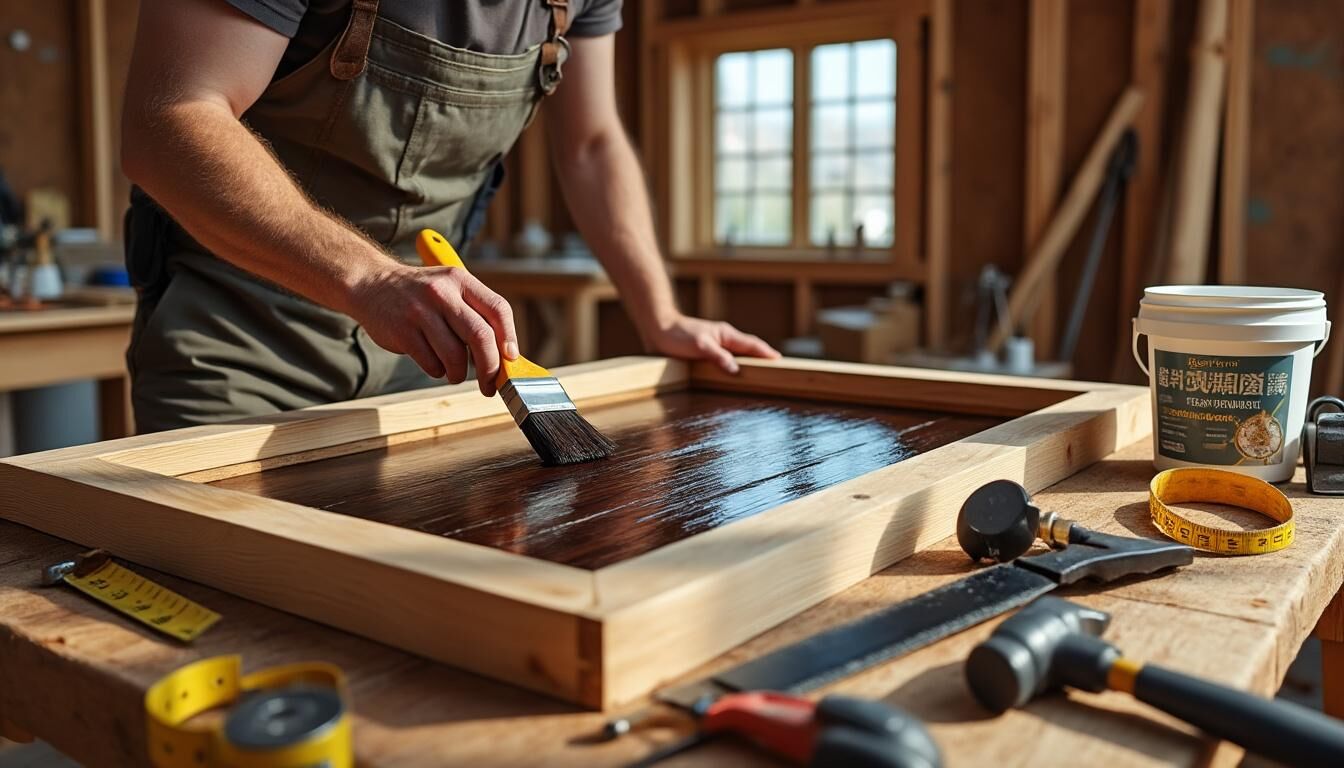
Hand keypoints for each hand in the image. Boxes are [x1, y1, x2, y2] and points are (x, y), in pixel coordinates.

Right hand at [343, 262, 518, 395]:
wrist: (369, 283)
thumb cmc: (418, 294)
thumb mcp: (448, 288)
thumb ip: (474, 313)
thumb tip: (503, 355)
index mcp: (460, 281)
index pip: (498, 309)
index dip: (510, 337)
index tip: (511, 359)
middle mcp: (442, 293)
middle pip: (481, 336)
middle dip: (490, 367)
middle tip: (489, 384)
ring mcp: (420, 312)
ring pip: (455, 355)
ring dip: (459, 373)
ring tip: (455, 373)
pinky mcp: (402, 331)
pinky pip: (431, 363)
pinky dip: (437, 371)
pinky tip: (433, 363)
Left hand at [643, 313, 779, 373]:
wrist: (658, 328)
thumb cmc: (677, 335)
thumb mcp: (700, 346)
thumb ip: (718, 357)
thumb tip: (736, 370)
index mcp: (726, 335)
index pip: (753, 344)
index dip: (767, 353)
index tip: (780, 361)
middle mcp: (724, 339)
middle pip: (749, 349)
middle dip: (763, 358)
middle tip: (777, 369)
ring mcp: (716, 345)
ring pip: (738, 354)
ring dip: (750, 363)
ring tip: (761, 374)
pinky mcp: (706, 352)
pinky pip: (727, 359)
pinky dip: (735, 366)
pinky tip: (735, 374)